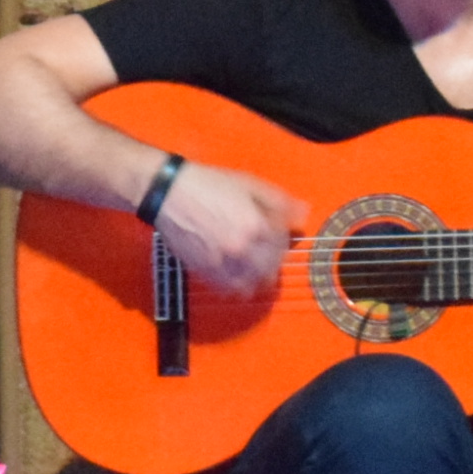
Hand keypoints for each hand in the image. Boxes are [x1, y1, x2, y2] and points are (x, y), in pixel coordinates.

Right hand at [157, 163, 304, 301]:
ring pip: (253, 283)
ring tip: (253, 264)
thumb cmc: (208, 185)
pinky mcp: (206, 272)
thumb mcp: (249, 184)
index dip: (284, 239)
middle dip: (273, 260)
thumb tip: (303, 213)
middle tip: (267, 251)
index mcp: (257, 227)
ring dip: (258, 276)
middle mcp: (243, 250)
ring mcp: (224, 264)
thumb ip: (279, 201)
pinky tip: (236, 272)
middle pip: (272, 268)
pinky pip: (230, 289)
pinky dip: (238, 284)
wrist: (169, 193)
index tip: (278, 234)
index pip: (284, 245)